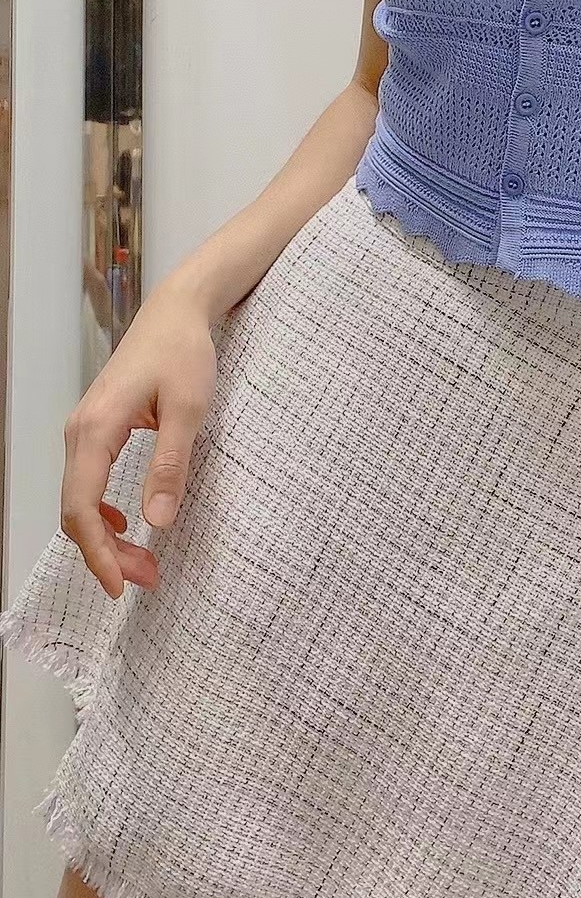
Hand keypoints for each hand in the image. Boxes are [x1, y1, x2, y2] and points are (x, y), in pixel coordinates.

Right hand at [60, 281, 219, 598]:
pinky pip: (87, 482)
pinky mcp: (97, 429)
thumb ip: (170, 464)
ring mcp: (84, 430)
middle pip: (76, 510)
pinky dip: (104, 512)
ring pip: (80, 499)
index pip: (82, 507)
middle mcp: (80, 432)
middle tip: (147, 578)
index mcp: (97, 429)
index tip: (121, 585)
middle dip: (105, 553)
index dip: (98, 553)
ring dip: (106, 536)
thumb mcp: (188, 409)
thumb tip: (156, 522)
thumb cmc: (184, 353)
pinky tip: (128, 523)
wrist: (176, 313)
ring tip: (143, 562)